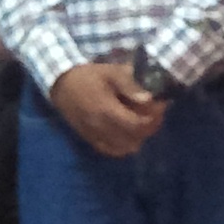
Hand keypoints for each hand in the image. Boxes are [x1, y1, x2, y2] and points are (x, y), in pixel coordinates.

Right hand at [50, 57, 167, 157]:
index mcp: (107, 110)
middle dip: (150, 127)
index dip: (153, 119)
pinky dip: (124, 145)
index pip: (137, 125)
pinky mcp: (90, 139)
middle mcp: (101, 127)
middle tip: (155, 112)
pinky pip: (111, 150)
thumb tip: (149, 98)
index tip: (161, 106)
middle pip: (134, 138)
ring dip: (138, 137)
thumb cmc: (89, 76)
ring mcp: (95, 136)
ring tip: (142, 121)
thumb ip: (130, 86)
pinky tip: (129, 132)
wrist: (62, 85)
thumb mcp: (111, 72)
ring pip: (124, 148)